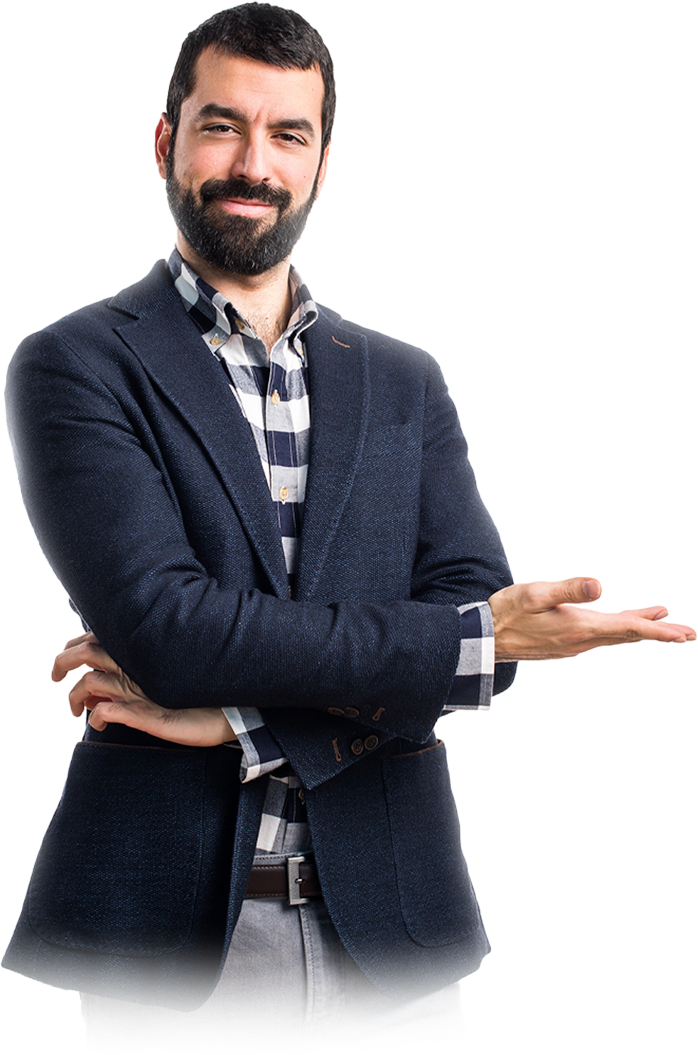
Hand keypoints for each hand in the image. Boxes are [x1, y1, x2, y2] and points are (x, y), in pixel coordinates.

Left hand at [51, 632, 236, 746]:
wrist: (233, 710)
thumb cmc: (206, 693)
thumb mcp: (172, 675)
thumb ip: (146, 667)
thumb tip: (123, 670)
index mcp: (142, 654)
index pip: (98, 638)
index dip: (77, 642)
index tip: (69, 650)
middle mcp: (136, 668)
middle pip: (86, 652)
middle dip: (62, 661)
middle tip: (54, 674)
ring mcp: (139, 691)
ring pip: (89, 684)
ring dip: (74, 696)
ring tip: (75, 709)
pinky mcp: (145, 714)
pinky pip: (106, 711)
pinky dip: (97, 716)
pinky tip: (98, 722)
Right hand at [488, 576, 696, 660]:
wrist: (484, 641)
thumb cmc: (507, 612)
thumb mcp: (535, 593)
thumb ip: (567, 588)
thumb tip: (599, 586)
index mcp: (580, 627)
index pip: (629, 628)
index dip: (658, 629)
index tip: (684, 633)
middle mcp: (582, 641)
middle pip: (629, 636)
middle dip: (659, 632)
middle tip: (689, 634)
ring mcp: (574, 645)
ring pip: (616, 636)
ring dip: (641, 629)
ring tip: (663, 620)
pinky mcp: (565, 644)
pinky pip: (602, 637)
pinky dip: (621, 629)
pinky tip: (620, 623)